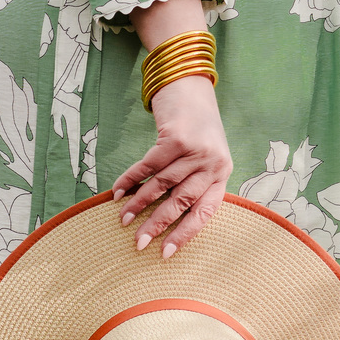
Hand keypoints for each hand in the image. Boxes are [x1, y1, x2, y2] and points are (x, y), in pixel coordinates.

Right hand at [112, 74, 231, 256]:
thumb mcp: (205, 155)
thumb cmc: (196, 126)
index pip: (206, 212)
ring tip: (122, 219)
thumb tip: (165, 218)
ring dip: (138, 204)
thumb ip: (193, 181)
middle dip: (157, 225)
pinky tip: (117, 192)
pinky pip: (148, 165)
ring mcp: (195, 149)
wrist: (189, 85)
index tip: (165, 254)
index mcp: (222, 173)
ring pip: (162, 185)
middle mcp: (213, 163)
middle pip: (181, 201)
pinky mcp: (175, 137)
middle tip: (138, 244)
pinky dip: (130, 180)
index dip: (185, 234)